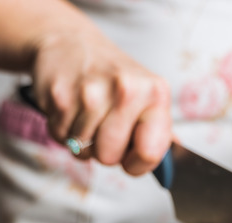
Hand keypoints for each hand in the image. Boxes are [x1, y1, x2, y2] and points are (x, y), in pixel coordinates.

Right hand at [31, 32, 171, 174]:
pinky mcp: (60, 96)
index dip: (137, 164)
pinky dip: (63, 130)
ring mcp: (91, 93)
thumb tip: (171, 170)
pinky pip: (61, 137)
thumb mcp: (146, 96)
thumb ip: (159, 132)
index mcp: (155, 93)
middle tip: (104, 127)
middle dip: (104, 151)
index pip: (149, 153)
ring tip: (86, 114)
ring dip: (82, 141)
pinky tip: (70, 108)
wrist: (69, 42)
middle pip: (110, 157)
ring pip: (83, 151)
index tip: (130, 154)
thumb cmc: (112, 77)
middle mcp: (126, 90)